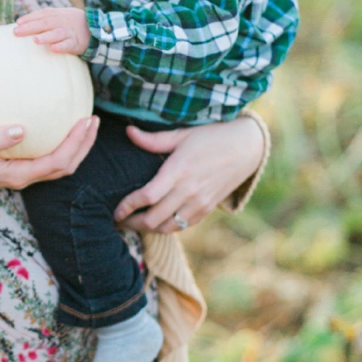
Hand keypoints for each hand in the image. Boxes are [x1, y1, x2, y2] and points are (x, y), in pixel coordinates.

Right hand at [0, 116, 98, 190]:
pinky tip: (55, 124)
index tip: (85, 121)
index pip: (58, 161)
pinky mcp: (14, 166)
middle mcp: (24, 177)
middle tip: (93, 120)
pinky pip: (44, 156)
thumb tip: (20, 128)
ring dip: (74, 145)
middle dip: (84, 145)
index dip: (76, 143)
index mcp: (19, 176)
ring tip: (83, 123)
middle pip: (66, 165)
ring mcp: (20, 173)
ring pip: (57, 163)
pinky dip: (58, 142)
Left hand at [14, 7, 89, 54]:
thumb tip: (21, 24)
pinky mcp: (76, 43)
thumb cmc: (69, 23)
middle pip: (45, 23)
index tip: (17, 23)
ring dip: (46, 36)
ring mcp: (69, 32)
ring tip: (35, 40)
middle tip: (17, 32)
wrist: (94, 28)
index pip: (42, 14)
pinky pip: (68, 45)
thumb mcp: (59, 16)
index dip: (29, 17)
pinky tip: (53, 49)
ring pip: (57, 33)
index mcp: (57, 14)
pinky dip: (61, 46)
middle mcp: (62, 21)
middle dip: (30, 27)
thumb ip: (44, 18)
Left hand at [114, 115, 265, 232]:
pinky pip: (182, 226)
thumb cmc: (210, 138)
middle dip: (132, 222)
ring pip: (167, 227)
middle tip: (119, 220)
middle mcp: (189, 190)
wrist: (245, 149)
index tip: (116, 210)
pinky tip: (155, 222)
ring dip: (148, 229)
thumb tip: (128, 131)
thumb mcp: (182, 134)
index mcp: (179, 170)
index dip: (128, 206)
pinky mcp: (207, 209)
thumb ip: (153, 139)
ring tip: (135, 223)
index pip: (148, 195)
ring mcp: (199, 203)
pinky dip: (166, 227)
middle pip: (154, 218)